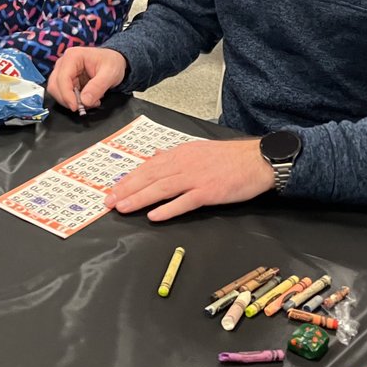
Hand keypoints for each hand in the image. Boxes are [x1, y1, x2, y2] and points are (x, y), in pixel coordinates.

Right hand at [47, 46, 127, 112]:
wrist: (114, 60)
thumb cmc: (112, 62)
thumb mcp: (110, 74)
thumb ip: (97, 87)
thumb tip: (84, 101)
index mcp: (73, 56)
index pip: (62, 79)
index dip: (66, 95)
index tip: (75, 107)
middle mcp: (63, 62)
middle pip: (55, 86)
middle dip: (67, 100)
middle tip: (85, 106)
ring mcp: (63, 71)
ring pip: (56, 91)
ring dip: (70, 101)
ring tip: (88, 102)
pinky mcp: (65, 79)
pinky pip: (63, 93)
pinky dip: (73, 100)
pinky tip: (86, 99)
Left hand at [105, 139, 275, 221]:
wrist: (257, 159)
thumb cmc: (230, 158)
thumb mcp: (198, 150)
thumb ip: (176, 156)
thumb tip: (156, 157)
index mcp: (181, 154)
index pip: (148, 167)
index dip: (129, 179)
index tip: (114, 188)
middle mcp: (184, 164)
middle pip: (149, 177)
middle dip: (127, 190)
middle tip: (109, 201)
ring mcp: (196, 178)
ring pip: (161, 189)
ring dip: (139, 199)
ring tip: (123, 207)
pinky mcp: (209, 192)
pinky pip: (184, 202)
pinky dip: (168, 209)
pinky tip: (154, 216)